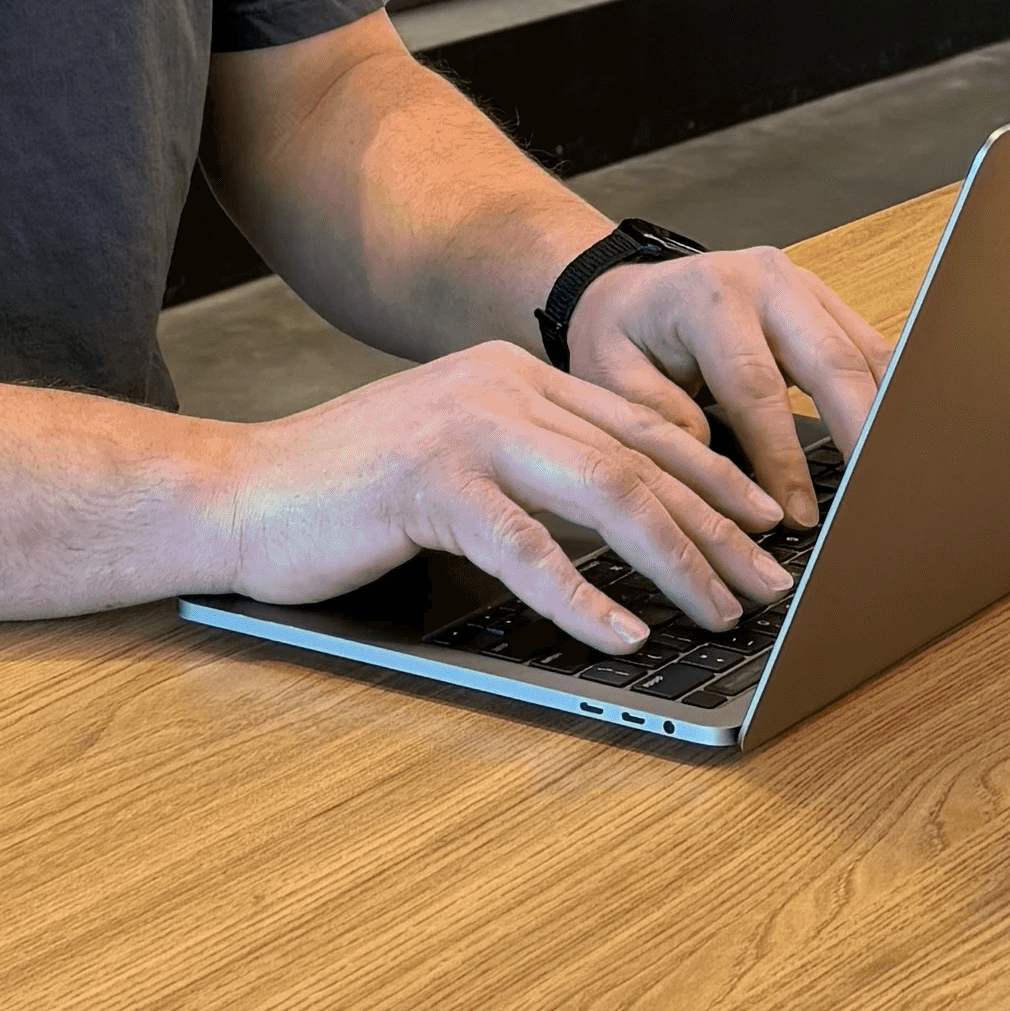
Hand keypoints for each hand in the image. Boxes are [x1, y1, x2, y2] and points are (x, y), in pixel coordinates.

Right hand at [217, 341, 795, 653]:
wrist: (237, 493)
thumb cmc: (345, 493)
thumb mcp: (456, 458)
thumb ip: (530, 469)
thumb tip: (624, 524)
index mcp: (513, 376)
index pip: (641, 425)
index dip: (714, 477)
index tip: (766, 524)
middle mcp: (500, 387)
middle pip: (642, 459)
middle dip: (719, 527)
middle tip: (772, 582)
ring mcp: (465, 430)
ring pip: (606, 493)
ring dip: (677, 560)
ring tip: (720, 611)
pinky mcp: (427, 485)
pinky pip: (526, 547)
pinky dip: (582, 597)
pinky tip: (621, 634)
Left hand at [568, 246, 889, 529]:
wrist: (630, 292)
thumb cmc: (621, 336)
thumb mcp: (608, 375)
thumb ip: (655, 416)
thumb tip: (712, 462)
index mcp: (709, 296)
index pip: (757, 386)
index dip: (781, 456)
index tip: (795, 513)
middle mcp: (765, 279)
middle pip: (831, 359)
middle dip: (859, 430)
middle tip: (872, 493)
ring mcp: (802, 285)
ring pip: (862, 351)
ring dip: (883, 415)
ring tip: (891, 476)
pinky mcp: (822, 300)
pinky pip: (867, 348)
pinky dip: (884, 395)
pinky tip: (892, 439)